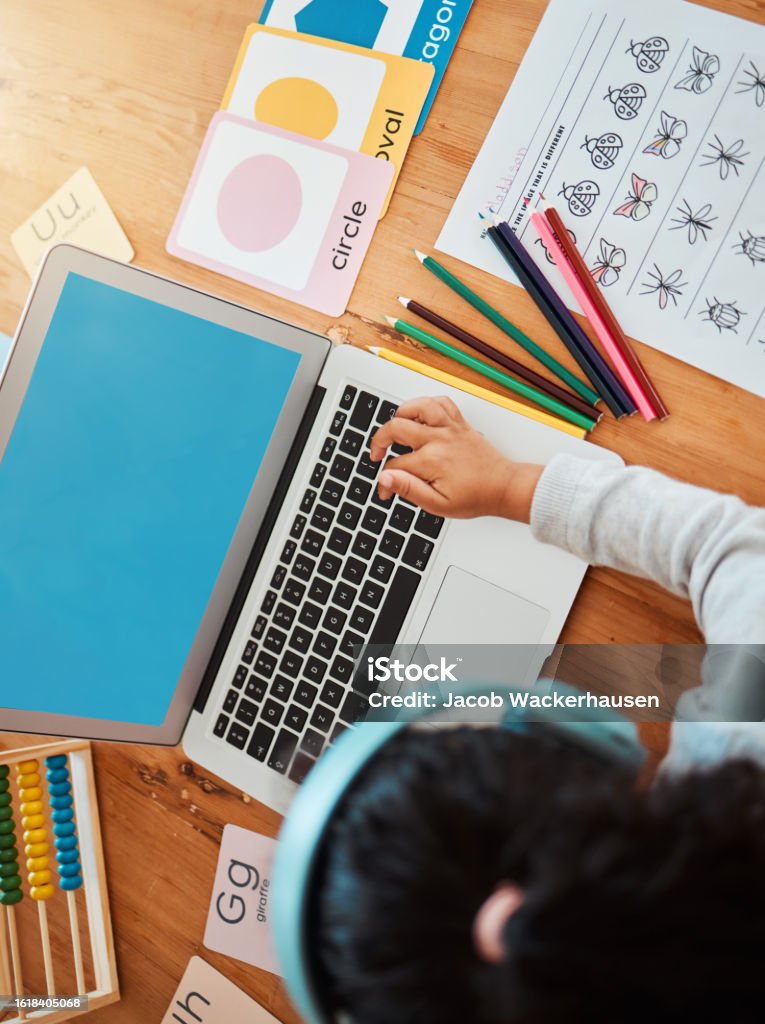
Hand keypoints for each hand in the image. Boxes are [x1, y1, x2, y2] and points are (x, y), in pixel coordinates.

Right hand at [369, 396, 542, 521]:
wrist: (503, 487)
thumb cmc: (475, 497)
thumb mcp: (437, 505)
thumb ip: (409, 489)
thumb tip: (385, 478)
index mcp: (430, 461)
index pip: (394, 466)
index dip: (385, 481)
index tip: (386, 492)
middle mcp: (438, 439)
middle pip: (396, 428)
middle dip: (379, 441)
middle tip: (377, 454)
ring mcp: (450, 428)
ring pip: (418, 407)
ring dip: (401, 414)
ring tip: (395, 428)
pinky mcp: (460, 424)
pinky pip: (442, 403)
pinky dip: (427, 404)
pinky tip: (420, 415)